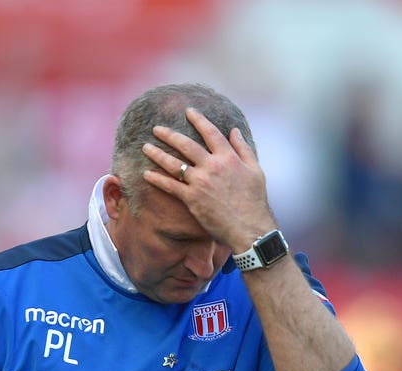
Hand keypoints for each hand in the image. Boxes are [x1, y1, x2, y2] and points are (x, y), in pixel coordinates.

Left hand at [142, 107, 275, 252]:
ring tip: (146, 147)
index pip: (210, 132)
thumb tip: (234, 130)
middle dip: (169, 134)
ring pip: (174, 163)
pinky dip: (157, 179)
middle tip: (156, 128)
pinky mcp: (192, 199)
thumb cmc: (255, 201)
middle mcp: (212, 166)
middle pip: (186, 145)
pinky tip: (146, 174)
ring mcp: (200, 182)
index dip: (198, 120)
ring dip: (157, 154)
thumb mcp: (255, 170)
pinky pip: (170, 186)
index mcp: (228, 157)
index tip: (188, 111)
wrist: (248, 227)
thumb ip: (243, 148)